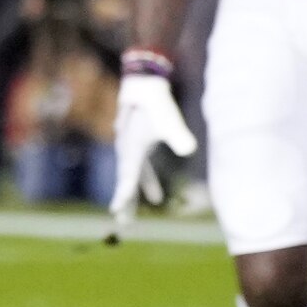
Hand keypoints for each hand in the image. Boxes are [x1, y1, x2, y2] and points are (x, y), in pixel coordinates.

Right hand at [104, 54, 195, 240]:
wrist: (144, 84)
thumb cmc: (155, 102)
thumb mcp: (168, 118)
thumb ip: (178, 135)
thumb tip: (190, 149)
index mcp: (132, 149)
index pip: (127, 176)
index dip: (123, 194)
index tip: (116, 210)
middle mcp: (128, 151)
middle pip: (125, 182)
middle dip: (125, 202)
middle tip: (122, 222)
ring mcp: (131, 149)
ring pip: (131, 178)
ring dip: (135, 196)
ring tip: (131, 217)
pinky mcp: (139, 146)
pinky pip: (140, 170)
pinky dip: (146, 183)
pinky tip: (156, 197)